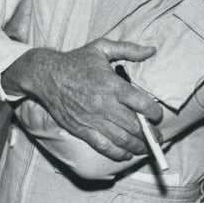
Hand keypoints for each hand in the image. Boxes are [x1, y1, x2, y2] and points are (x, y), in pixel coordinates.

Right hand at [3, 39, 162, 160]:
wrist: (46, 75)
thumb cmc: (75, 61)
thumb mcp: (101, 48)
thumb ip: (128, 49)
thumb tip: (151, 50)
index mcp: (112, 85)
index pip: (142, 104)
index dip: (155, 113)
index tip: (157, 115)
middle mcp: (104, 104)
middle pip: (135, 126)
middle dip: (151, 134)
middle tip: (158, 136)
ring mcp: (92, 119)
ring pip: (122, 139)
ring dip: (139, 146)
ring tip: (147, 147)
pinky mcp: (81, 129)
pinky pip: (104, 146)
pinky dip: (118, 153)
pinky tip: (127, 154)